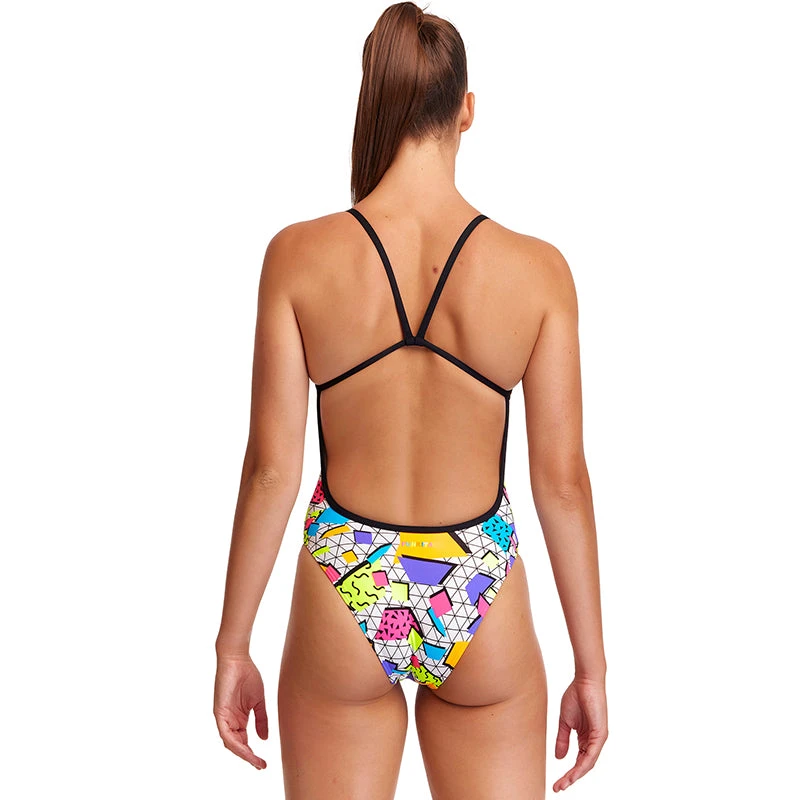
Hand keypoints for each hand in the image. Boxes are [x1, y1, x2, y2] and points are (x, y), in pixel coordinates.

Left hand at [213, 653, 268, 768]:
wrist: (238, 659)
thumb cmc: (248, 676)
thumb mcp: (258, 702)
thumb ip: (261, 720)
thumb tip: (264, 739)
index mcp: (238, 718)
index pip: (243, 741)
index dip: (252, 753)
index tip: (263, 762)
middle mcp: (230, 720)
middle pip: (237, 745)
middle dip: (248, 757)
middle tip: (260, 765)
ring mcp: (224, 717)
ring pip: (230, 743)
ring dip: (242, 753)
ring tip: (254, 760)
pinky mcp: (219, 712)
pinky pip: (225, 733)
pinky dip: (234, 743)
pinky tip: (244, 749)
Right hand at [553, 676, 607, 790]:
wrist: (584, 681)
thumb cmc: (576, 696)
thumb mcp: (565, 721)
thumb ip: (562, 739)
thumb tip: (559, 758)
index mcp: (585, 738)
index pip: (578, 761)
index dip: (568, 772)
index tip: (557, 782)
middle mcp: (593, 741)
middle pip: (583, 766)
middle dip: (570, 778)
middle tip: (558, 788)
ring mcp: (598, 738)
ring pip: (588, 763)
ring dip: (576, 775)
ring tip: (564, 784)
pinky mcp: (600, 734)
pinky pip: (592, 754)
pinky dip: (583, 765)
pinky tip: (575, 772)